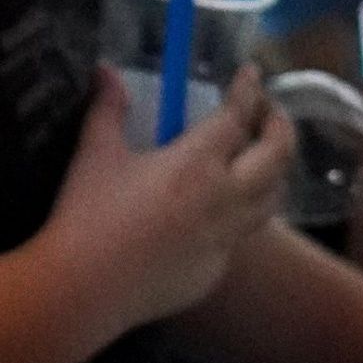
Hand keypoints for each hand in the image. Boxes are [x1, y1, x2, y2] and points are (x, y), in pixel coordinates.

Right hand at [42, 66, 293, 335]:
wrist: (82, 292)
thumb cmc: (86, 217)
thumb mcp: (94, 154)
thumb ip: (107, 109)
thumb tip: (106, 71)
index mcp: (196, 163)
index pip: (238, 116)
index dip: (248, 90)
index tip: (251, 74)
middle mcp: (223, 200)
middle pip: (277, 156)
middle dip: (280, 127)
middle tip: (269, 113)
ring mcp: (223, 241)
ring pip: (271, 201)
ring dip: (272, 174)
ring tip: (258, 162)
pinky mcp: (213, 272)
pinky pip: (238, 238)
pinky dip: (238, 217)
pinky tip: (216, 215)